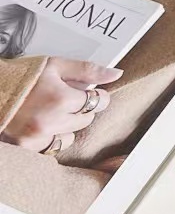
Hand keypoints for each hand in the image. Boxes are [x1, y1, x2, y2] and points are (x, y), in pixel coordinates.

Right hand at [1, 57, 117, 151]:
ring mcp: (38, 138)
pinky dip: (50, 138)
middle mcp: (51, 122)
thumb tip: (116, 74)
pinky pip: (52, 147)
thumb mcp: (54, 65)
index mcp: (60, 98)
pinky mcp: (27, 148)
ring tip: (51, 112)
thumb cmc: (20, 76)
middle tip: (64, 98)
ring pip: (70, 137)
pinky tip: (41, 125)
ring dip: (67, 126)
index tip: (90, 92)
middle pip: (86, 120)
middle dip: (80, 108)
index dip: (97, 95)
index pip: (98, 102)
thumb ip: (87, 70)